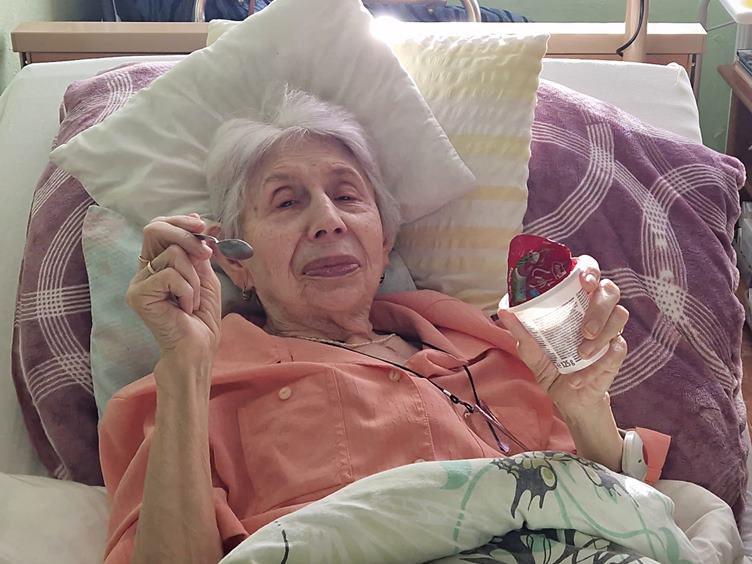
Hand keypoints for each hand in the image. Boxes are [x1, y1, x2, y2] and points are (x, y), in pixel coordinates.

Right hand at [126, 214, 221, 362]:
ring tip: (192, 300)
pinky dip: (188, 291)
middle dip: (187, 236)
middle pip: (155, 230)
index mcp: (157, 264)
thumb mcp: (205, 276)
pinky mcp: (137, 295)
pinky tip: (184, 309)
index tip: (202, 225)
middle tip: (206, 254)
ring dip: (194, 278)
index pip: (159, 228)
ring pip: (172, 254)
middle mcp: (143, 271)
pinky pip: (171, 276)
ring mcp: (137, 283)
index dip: (180, 221)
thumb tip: (197, 219)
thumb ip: (197, 250)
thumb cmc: (201, 316)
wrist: (197, 347)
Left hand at [497, 255, 628, 416]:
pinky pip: (617, 349)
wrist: (566, 397)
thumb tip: (504, 311)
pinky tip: (579, 377)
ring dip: (601, 335)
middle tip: (585, 329)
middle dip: (600, 306)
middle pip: (610, 291)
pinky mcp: (616, 352)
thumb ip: (521, 332)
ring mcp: (609, 329)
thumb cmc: (550, 364)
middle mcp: (596, 310)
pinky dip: (598, 364)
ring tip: (581, 354)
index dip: (590, 270)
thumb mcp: (532, 350)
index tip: (584, 280)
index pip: (589, 272)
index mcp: (575, 300)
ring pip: (619, 316)